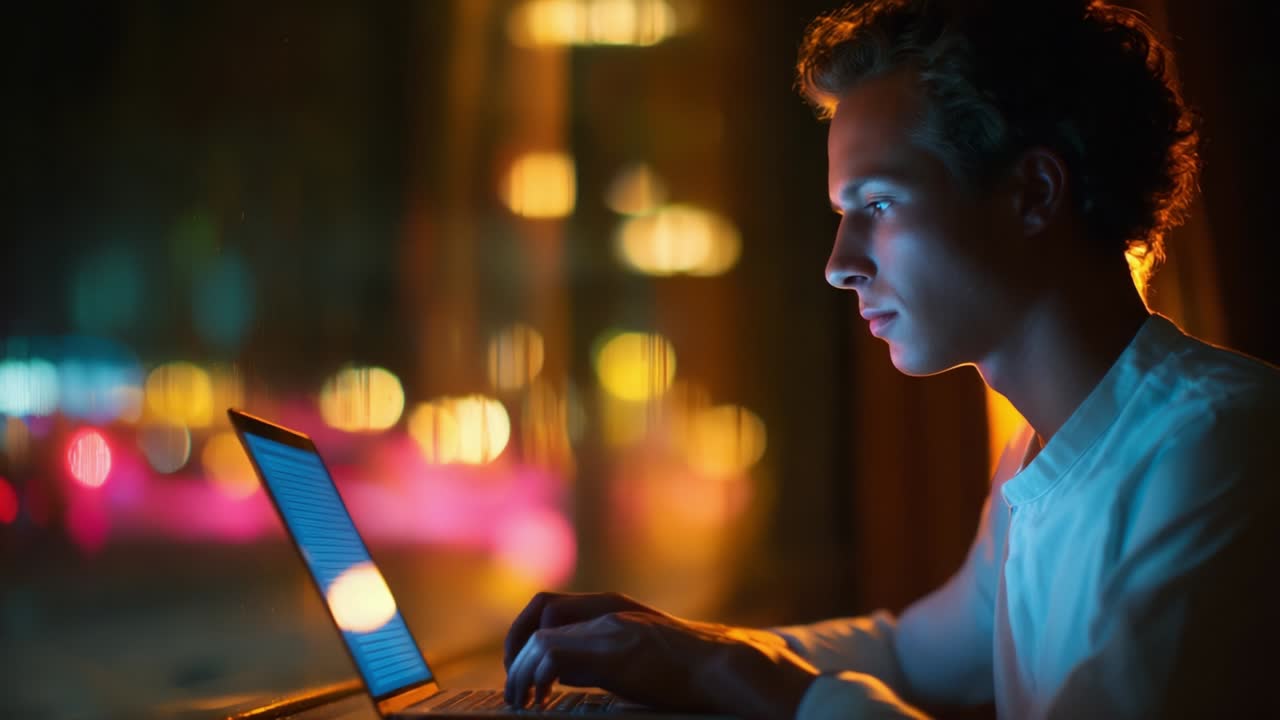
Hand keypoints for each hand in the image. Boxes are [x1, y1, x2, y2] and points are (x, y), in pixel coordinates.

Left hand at [503, 604, 818, 719]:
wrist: (727, 669)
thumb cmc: (687, 671)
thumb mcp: (633, 658)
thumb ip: (596, 658)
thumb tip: (558, 674)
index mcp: (612, 610)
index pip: (551, 606)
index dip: (526, 637)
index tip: (522, 674)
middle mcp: (608, 610)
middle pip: (540, 607)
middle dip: (516, 645)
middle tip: (515, 685)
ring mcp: (611, 626)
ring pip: (541, 632)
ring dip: (521, 667)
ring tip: (522, 699)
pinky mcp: (615, 648)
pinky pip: (553, 651)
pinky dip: (535, 675)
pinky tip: (540, 699)